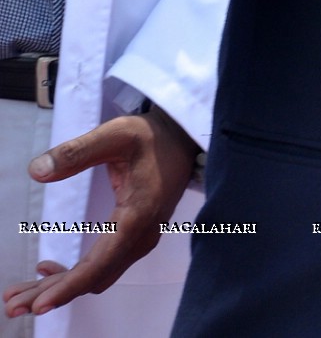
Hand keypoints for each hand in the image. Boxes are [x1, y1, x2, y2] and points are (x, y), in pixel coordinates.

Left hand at [2, 106, 197, 318]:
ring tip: (20, 294)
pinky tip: (47, 270)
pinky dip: (74, 275)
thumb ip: (77, 152)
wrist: (184, 138)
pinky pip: (102, 266)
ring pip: (96, 276)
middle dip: (52, 293)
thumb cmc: (152, 135)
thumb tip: (36, 171)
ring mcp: (140, 241)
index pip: (99, 265)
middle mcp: (141, 237)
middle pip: (93, 278)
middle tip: (12, 304)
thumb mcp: (116, 135)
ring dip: (59, 286)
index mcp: (137, 216)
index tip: (39, 304)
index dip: (67, 287)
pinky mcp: (134, 238)